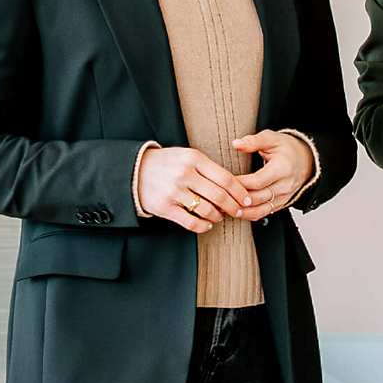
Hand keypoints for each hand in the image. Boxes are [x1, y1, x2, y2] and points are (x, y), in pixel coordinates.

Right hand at [138, 146, 255, 234]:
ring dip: (218, 217)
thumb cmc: (168, 164)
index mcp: (194, 158)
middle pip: (219, 196)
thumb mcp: (188, 156)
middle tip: (238, 211)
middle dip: (233, 207)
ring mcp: (174, 191)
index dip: (240, 192)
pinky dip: (203, 226)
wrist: (136, 170)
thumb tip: (234, 186)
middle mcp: (184, 174)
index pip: (225, 178)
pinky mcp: (165, 207)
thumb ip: (209, 168)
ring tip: (219, 216)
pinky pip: (191, 222)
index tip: (247, 199)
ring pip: (206, 210)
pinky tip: (206, 224)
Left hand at [231, 130, 313, 221]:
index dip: (240, 183)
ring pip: (261, 210)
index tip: (224, 181)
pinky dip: (250, 214)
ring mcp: (284, 197)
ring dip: (243, 212)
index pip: (258, 181)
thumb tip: (236, 144)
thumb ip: (253, 141)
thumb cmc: (287, 149)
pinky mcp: (282, 204)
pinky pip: (265, 213)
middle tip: (219, 197)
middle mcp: (285, 186)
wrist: (306, 160)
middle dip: (238, 199)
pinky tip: (237, 212)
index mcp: (282, 168)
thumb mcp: (272, 138)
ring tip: (225, 209)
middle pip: (258, 198)